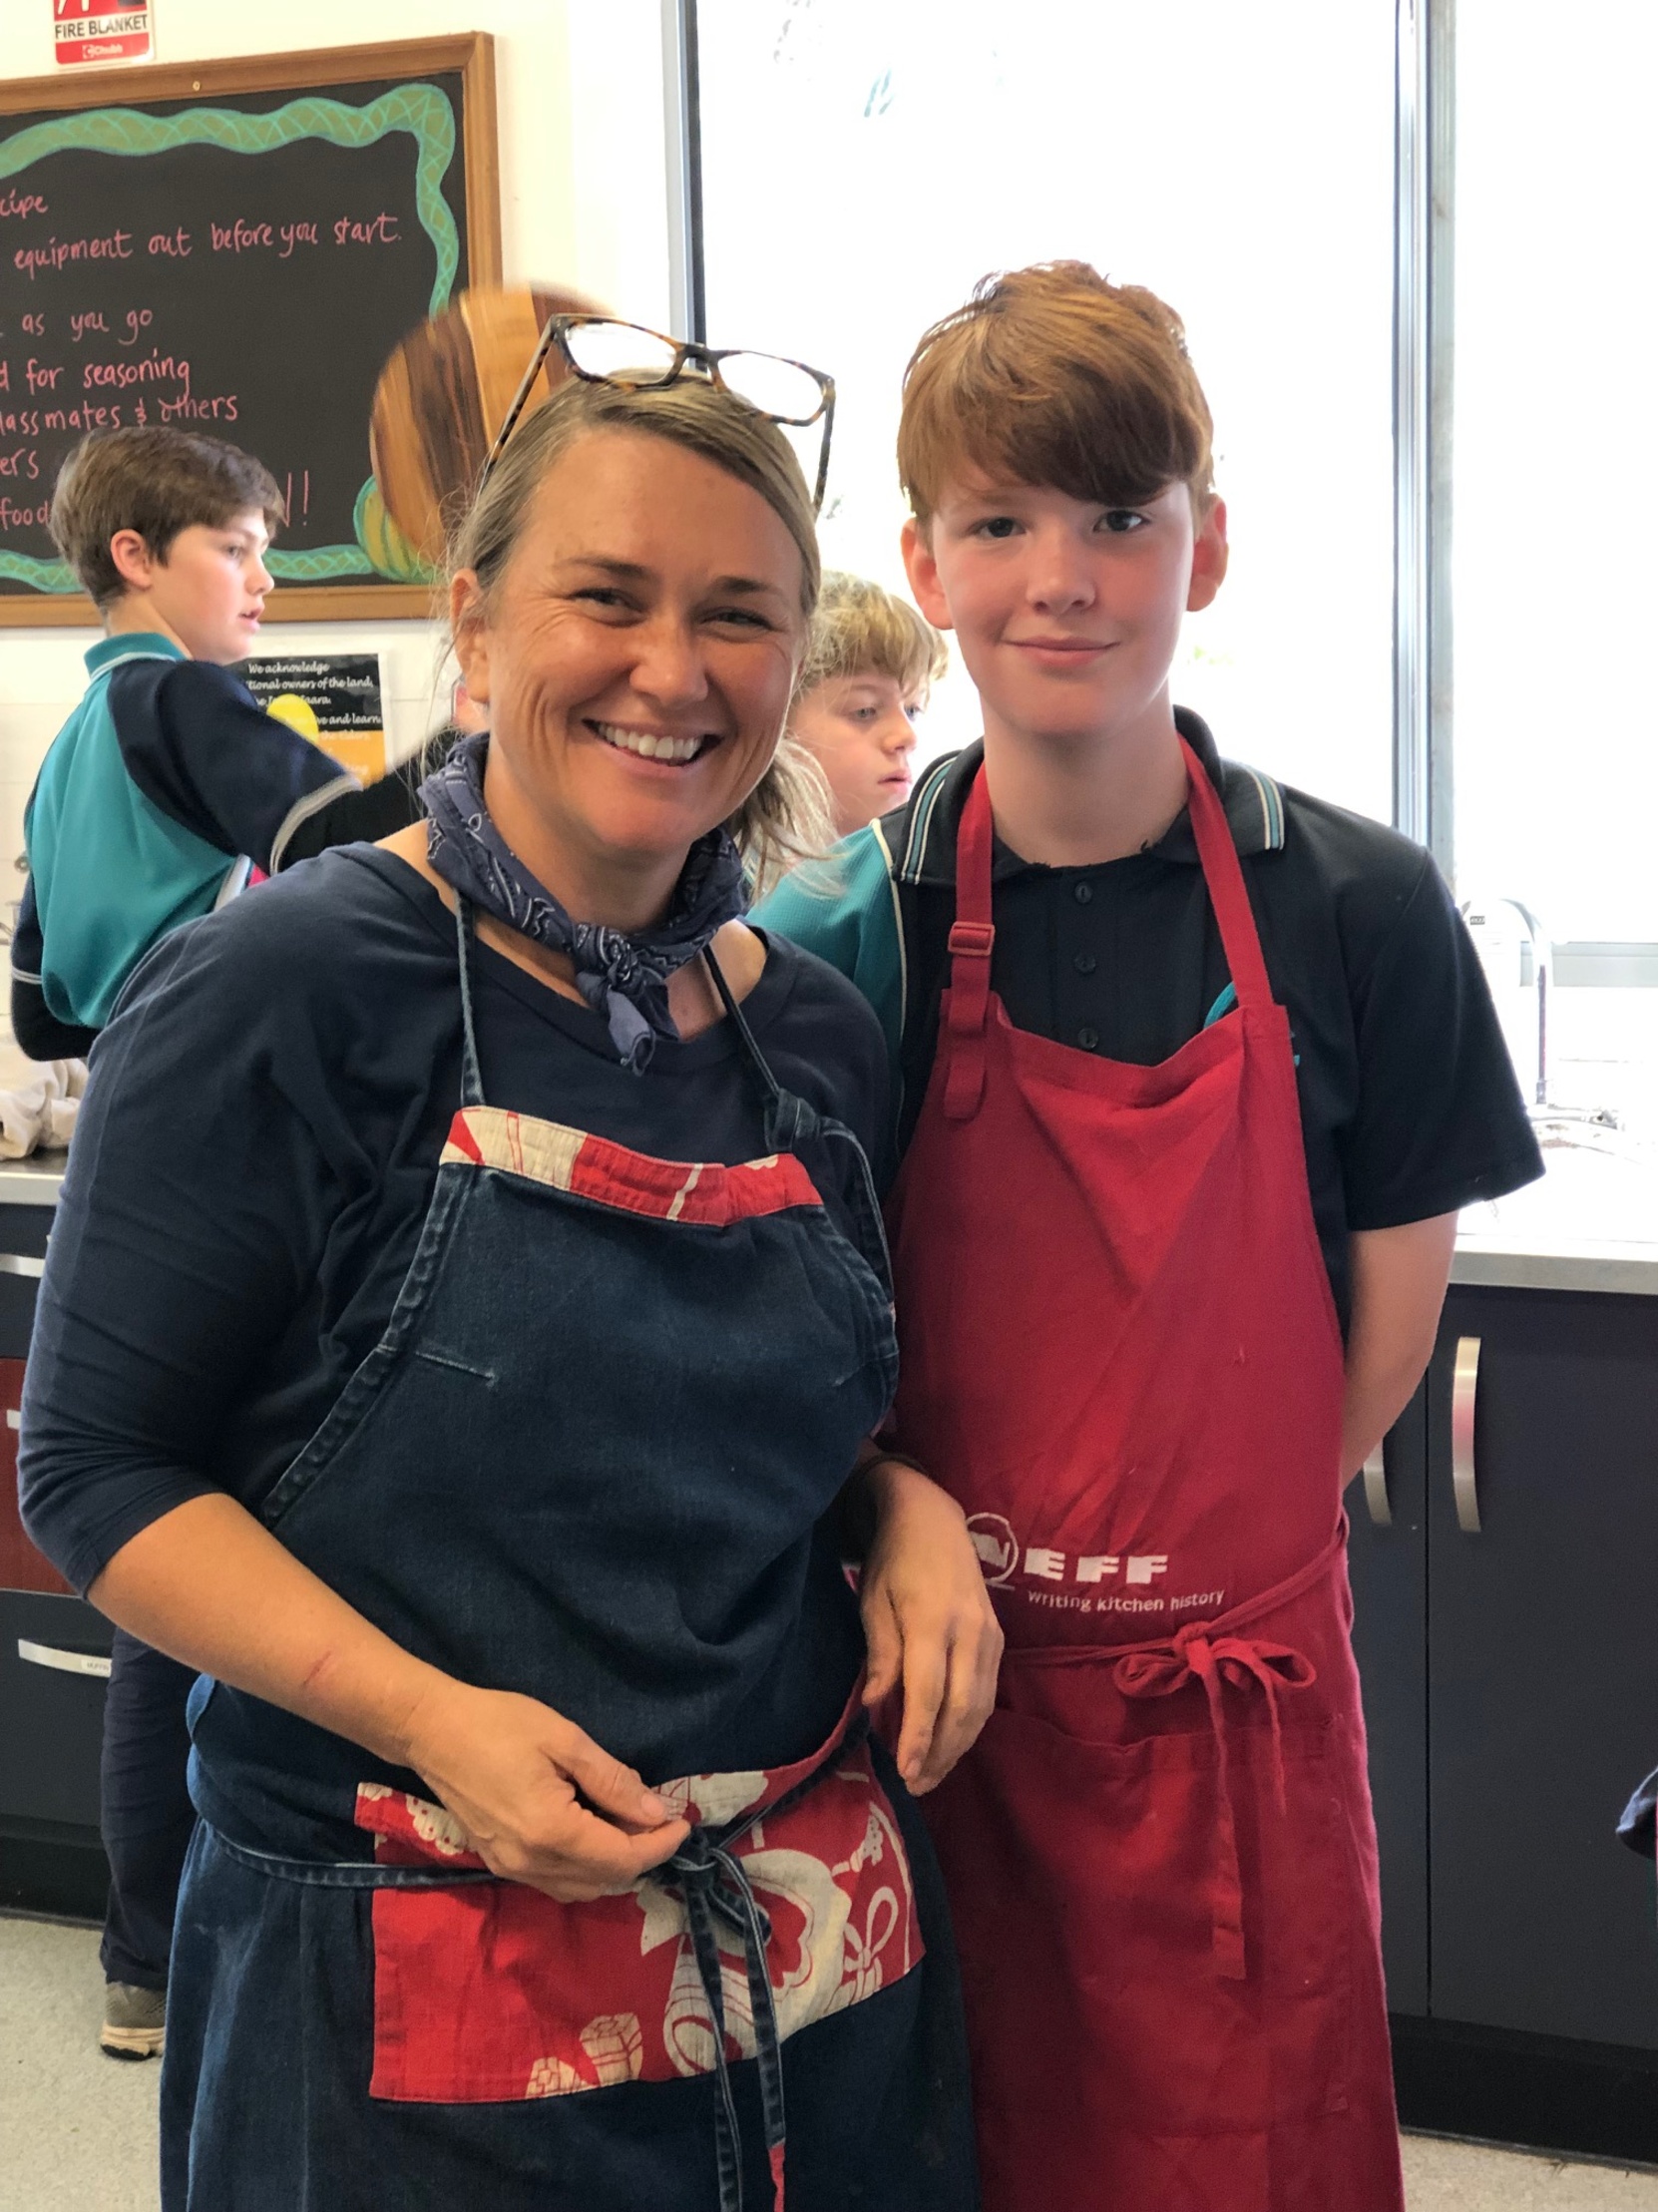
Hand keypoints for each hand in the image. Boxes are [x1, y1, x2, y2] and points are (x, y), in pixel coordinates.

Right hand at [400, 1677, 689, 1901]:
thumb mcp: (565, 1740)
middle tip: (657, 1818)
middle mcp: (532, 1864)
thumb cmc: (500, 1725)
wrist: (432, 1731)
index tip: (683, 1822)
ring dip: (613, 1866)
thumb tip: (653, 1811)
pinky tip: (593, 1833)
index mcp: (553, 1833)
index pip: (623, 1858)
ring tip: (629, 1825)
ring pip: (581, 1888)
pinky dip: (584, 1869)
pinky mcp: (499, 1863)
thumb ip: (612, 1781)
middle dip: (641, 1855)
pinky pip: (555, 1882)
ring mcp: (512, 1869)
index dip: (660, 1845)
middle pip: (605, 1880)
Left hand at [858, 1456, 1002, 1794]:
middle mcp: (968, 1631)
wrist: (932, 1520)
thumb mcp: (872, 1603)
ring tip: (931, 1774)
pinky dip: (970, 1723)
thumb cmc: (892, 1562)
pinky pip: (989, 1691)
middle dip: (940, 1753)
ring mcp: (989, 1634)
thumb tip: (874, 1707)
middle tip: (916, 1786)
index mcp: (931, 1621)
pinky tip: (950, 1739)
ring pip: (981, 1706)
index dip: (918, 1737)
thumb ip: (880, 1656)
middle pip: (961, 1708)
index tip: (905, 1774)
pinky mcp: (998, 1637)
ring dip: (958, 1746)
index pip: (928, 1692)